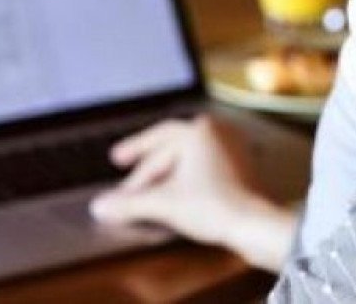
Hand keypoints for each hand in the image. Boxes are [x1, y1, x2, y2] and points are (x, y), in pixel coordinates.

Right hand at [89, 117, 296, 271]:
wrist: (254, 224)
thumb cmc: (215, 205)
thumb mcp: (163, 203)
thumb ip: (129, 203)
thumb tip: (101, 206)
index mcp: (199, 131)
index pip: (157, 138)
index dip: (134, 148)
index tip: (118, 158)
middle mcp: (218, 133)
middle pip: (172, 149)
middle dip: (148, 168)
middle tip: (129, 181)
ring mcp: (233, 149)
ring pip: (190, 158)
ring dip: (168, 173)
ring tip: (151, 189)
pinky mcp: (242, 169)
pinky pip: (205, 168)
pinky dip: (187, 178)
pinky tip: (178, 193)